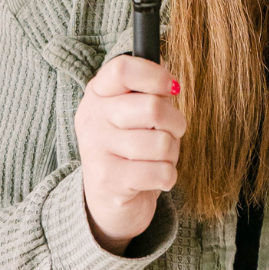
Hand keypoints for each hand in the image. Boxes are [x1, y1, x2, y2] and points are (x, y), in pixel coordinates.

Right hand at [74, 54, 185, 254]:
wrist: (108, 201)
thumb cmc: (130, 147)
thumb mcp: (134, 111)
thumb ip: (149, 90)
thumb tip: (170, 79)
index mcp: (98, 93)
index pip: (122, 68)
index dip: (155, 75)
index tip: (172, 88)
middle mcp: (92, 117)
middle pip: (152, 107)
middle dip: (176, 122)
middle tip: (171, 131)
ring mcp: (97, 149)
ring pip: (161, 142)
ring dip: (172, 152)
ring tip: (160, 157)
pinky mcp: (108, 180)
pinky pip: (160, 172)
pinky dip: (168, 176)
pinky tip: (155, 177)